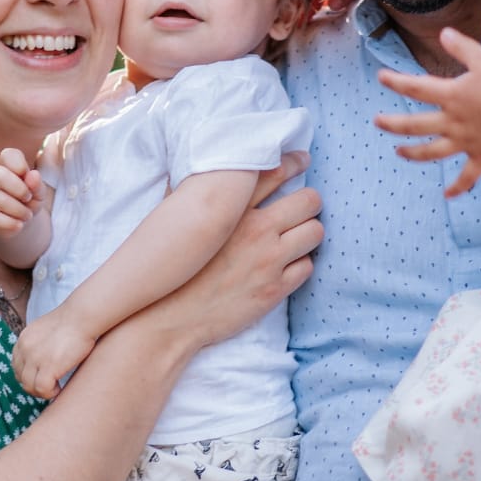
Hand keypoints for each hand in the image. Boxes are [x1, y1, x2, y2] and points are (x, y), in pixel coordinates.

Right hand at [0, 147, 42, 236]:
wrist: (20, 223)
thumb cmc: (29, 201)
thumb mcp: (39, 194)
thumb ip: (38, 184)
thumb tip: (33, 175)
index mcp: (11, 167)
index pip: (8, 155)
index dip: (17, 163)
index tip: (26, 174)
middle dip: (17, 188)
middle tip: (28, 198)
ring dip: (16, 209)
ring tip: (27, 216)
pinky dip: (8, 222)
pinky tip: (18, 225)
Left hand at [11, 309, 95, 400]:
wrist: (82, 316)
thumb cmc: (73, 322)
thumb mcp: (47, 330)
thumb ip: (40, 343)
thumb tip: (44, 357)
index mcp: (23, 339)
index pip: (17, 365)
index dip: (29, 375)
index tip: (43, 376)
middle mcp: (25, 348)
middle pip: (21, 378)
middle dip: (34, 385)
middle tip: (50, 385)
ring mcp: (35, 358)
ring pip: (29, 386)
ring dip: (42, 391)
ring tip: (55, 387)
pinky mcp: (48, 366)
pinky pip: (42, 389)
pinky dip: (50, 393)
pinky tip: (60, 387)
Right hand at [144, 152, 320, 352]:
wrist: (165, 319)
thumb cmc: (168, 267)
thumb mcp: (171, 218)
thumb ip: (190, 190)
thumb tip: (195, 165)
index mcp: (232, 208)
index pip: (275, 172)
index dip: (294, 162)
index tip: (301, 160)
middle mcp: (255, 230)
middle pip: (310, 201)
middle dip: (309, 204)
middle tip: (300, 210)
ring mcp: (268, 261)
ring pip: (315, 233)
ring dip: (307, 234)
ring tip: (294, 239)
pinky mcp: (274, 290)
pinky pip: (307, 267)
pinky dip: (299, 265)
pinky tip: (284, 266)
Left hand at [375, 27, 480, 197]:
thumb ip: (461, 47)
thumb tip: (444, 33)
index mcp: (452, 96)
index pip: (416, 88)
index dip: (396, 82)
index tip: (381, 78)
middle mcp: (453, 121)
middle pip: (415, 125)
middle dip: (393, 124)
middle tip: (377, 122)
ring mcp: (466, 142)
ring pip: (433, 152)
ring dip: (413, 154)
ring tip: (398, 153)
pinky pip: (467, 176)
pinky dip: (458, 187)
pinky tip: (447, 196)